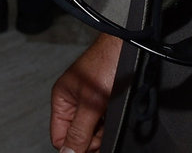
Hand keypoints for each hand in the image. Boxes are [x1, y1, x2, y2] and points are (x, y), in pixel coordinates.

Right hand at [50, 32, 120, 152]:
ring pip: (94, 131)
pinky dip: (112, 121)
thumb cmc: (107, 62)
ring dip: (104, 129)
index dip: (74, 144)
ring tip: (111, 112)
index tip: (89, 142)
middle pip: (79, 136)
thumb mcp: (91, 103)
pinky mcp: (106, 101)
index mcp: (62, 99)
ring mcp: (91, 101)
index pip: (60, 137)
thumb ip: (78, 131)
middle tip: (103, 123)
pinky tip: (116, 109)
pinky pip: (105, 122)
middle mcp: (75, 101)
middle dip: (92, 136)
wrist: (131, 48)